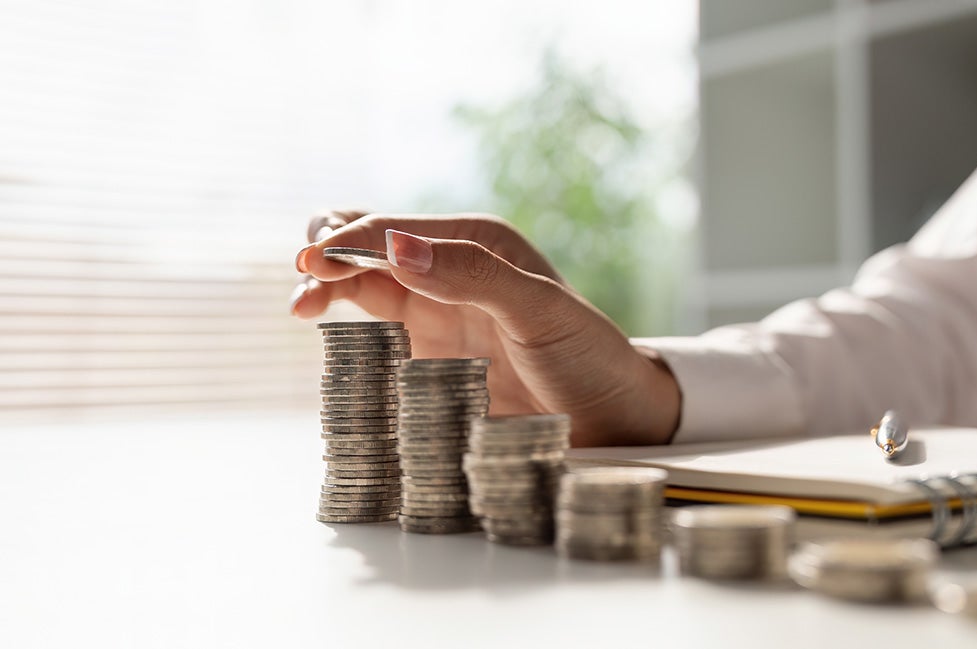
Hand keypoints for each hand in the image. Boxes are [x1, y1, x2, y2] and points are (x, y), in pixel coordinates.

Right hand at [289, 210, 680, 446]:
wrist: (612, 416)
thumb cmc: (587, 356)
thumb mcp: (539, 310)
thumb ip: (472, 275)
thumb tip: (397, 246)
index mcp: (476, 242)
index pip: (393, 229)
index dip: (348, 241)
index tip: (313, 262)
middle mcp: (449, 268)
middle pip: (367, 247)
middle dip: (327, 254)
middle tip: (304, 284)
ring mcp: (435, 310)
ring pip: (360, 283)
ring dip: (325, 286)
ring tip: (301, 306)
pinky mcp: (427, 352)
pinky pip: (370, 327)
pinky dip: (341, 321)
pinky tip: (321, 326)